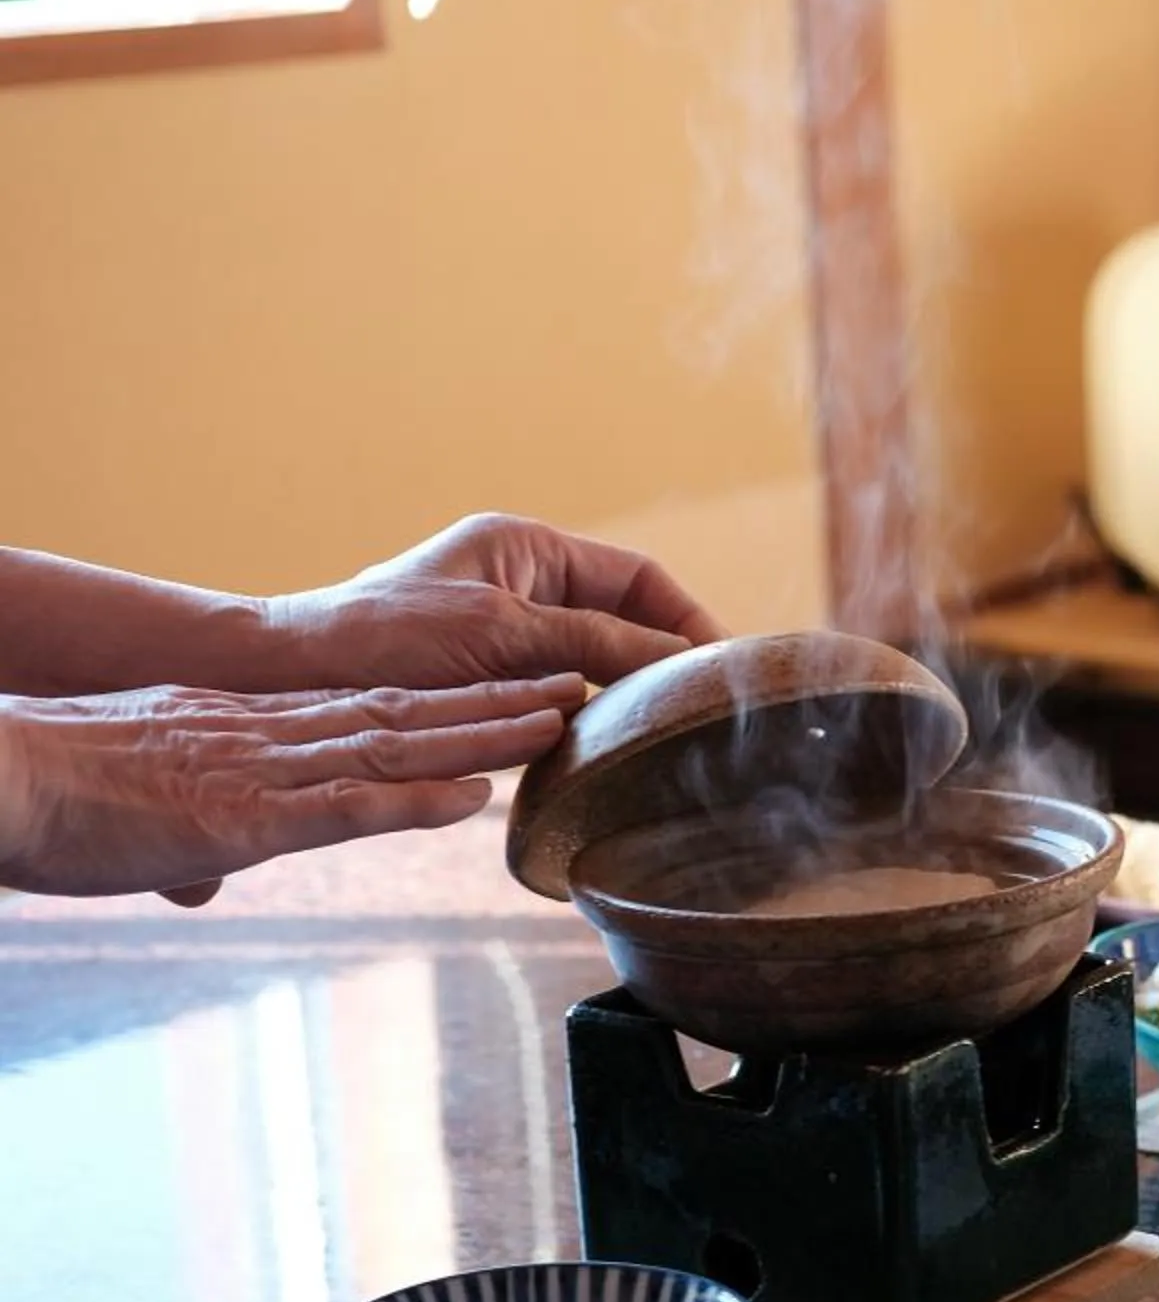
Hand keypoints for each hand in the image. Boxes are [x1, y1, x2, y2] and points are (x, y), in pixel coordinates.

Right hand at [0, 677, 586, 903]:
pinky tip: (473, 796)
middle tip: (572, 688)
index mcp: (240, 728)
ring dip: (482, 734)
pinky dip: (413, 800)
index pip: (363, 709)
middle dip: (491, 702)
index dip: (444, 701)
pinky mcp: (239, 820)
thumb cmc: (43, 797)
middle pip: (402, 712)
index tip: (507, 693)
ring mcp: (257, 773)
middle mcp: (264, 737)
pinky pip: (342, 807)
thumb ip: (190, 829)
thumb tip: (203, 871)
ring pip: (394, 745)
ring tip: (558, 720)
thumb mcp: (139, 801)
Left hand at [265, 515, 726, 692]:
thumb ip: (593, 641)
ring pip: (597, 665)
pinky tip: (612, 752)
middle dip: (666, 660)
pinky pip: (562, 699)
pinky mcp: (489, 685)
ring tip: (670, 734)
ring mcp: (506, 637)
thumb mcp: (500, 633)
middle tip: (707, 709)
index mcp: (528, 549)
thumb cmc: (379, 640)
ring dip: (630, 696)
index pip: (638, 578)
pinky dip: (591, 722)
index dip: (688, 618)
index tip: (724, 666)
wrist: (291, 682)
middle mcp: (524, 586)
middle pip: (625, 620)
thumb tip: (679, 661)